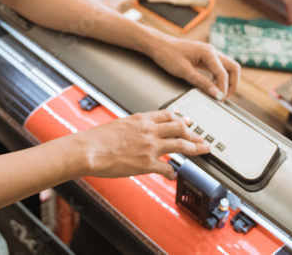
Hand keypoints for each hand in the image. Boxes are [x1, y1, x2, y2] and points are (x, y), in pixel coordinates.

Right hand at [76, 110, 207, 179]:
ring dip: (194, 148)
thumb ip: (134, 126)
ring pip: (180, 145)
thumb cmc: (98, 138)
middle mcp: (149, 131)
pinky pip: (167, 168)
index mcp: (141, 119)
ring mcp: (150, 147)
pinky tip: (173, 175)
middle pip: (180, 127)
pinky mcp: (147, 164)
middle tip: (201, 138)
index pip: (168, 116)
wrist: (89, 150)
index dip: (180, 120)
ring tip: (202, 151)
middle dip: (193, 133)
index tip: (187, 123)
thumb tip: (140, 130)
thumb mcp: (120, 123)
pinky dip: (172, 172)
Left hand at [145, 30, 240, 101]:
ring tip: (218, 93)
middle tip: (224, 97)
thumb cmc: (168, 54)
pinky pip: (219, 66)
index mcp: (208, 53)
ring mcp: (209, 52)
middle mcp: (211, 51)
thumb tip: (216, 93)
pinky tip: (212, 85)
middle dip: (232, 84)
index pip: (224, 73)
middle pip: (233, 68)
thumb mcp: (184, 72)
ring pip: (228, 67)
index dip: (223, 89)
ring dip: (227, 80)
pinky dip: (220, 77)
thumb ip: (201, 83)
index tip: (219, 100)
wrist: (157, 44)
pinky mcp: (205, 56)